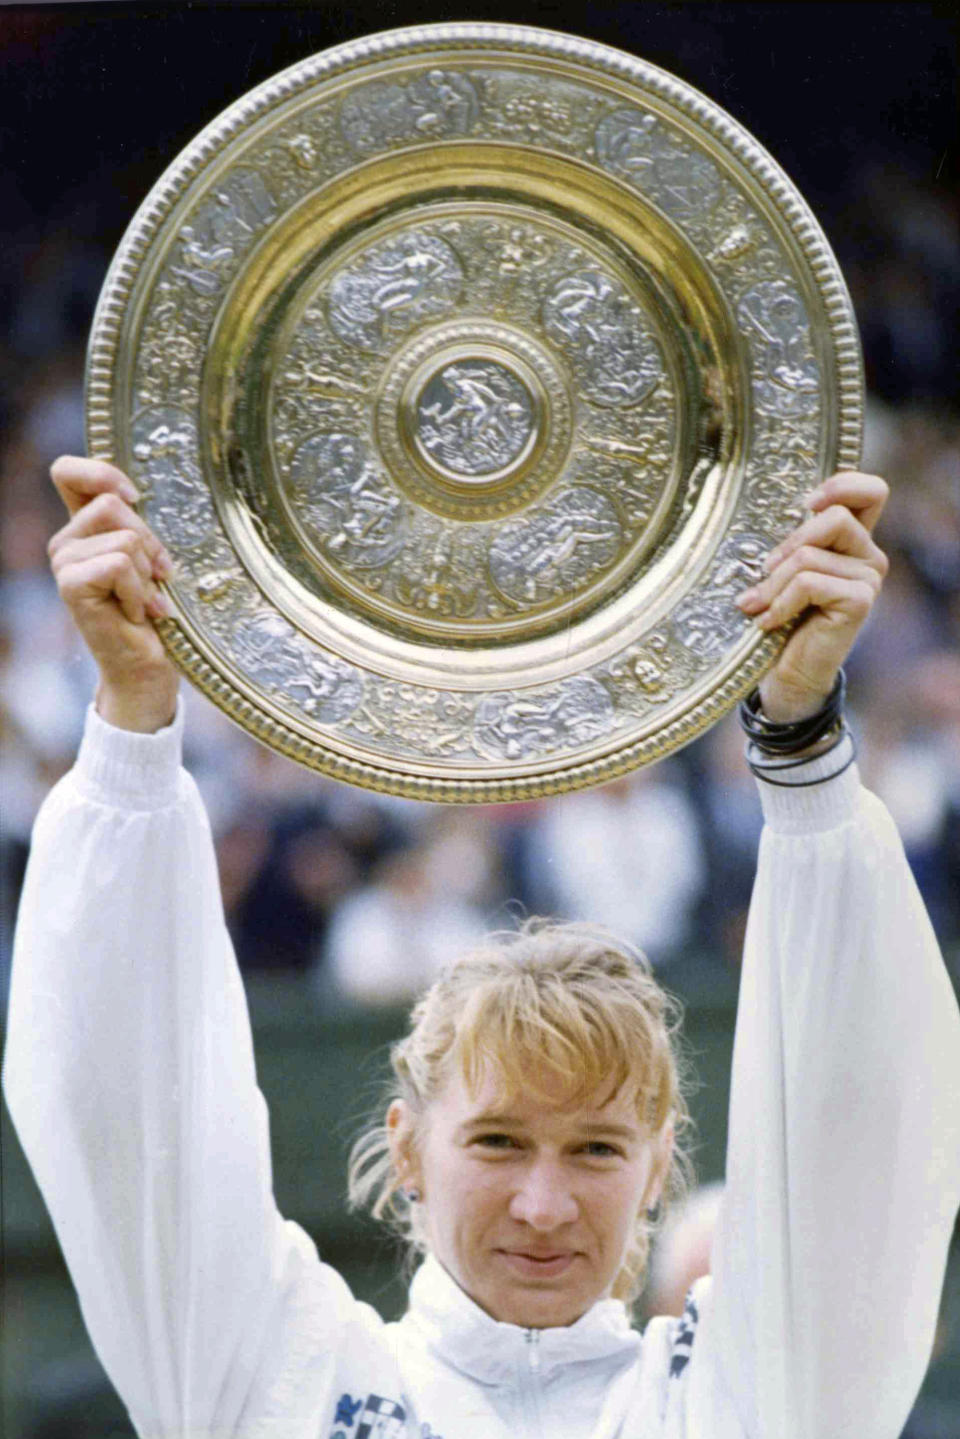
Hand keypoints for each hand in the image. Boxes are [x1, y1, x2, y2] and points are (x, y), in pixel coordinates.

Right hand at [48, 456, 179, 732]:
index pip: (68, 472)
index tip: (133, 495)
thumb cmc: (157, 614)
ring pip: (124, 537)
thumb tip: (142, 495)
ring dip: (147, 574)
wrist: (147, 667)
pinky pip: (119, 564)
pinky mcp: (70, 584)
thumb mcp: (154, 560)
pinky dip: (139, 591)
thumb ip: (143, 526)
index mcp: (85, 527)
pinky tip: (137, 614)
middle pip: (113, 504)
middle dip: (150, 542)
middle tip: (156, 579)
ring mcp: (64, 563)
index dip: (101, 472)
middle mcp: (68, 541)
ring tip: (145, 601)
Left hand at [735, 471, 889, 722]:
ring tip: (754, 605)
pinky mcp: (860, 601)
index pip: (871, 492)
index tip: (806, 505)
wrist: (787, 673)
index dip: (842, 485)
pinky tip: (766, 622)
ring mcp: (868, 578)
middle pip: (834, 517)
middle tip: (762, 572)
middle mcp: (868, 555)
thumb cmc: (780, 617)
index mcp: (852, 540)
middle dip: (787, 545)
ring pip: (809, 556)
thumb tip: (771, 515)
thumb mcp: (782, 571)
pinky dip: (779, 603)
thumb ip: (791, 542)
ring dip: (772, 583)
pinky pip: (809, 583)